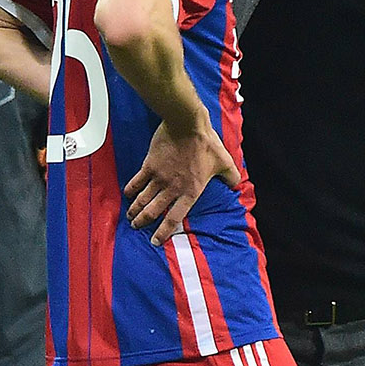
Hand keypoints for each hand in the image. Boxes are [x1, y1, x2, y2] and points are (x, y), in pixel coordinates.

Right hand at [124, 122, 244, 245]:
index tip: (156, 240)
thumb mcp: (224, 162)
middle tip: (136, 227)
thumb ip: (232, 177)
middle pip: (153, 211)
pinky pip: (136, 181)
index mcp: (191, 191)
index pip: (175, 218)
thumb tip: (237, 185)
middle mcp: (172, 188)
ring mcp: (159, 178)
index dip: (164, 231)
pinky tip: (127, 195)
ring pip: (142, 199)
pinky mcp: (149, 165)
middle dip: (143, 222)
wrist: (187, 125)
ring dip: (135, 210)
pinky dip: (130, 190)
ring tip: (130, 217)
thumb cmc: (206, 143)